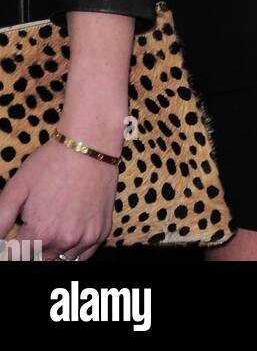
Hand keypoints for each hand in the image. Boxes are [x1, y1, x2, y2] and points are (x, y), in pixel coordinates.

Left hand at [0, 138, 118, 260]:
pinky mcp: (101, 232)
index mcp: (40, 232)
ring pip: (59, 259)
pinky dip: (72, 250)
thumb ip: (0, 219)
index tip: (14, 237)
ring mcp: (86, 238)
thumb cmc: (52, 161)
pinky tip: (67, 230)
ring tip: (51, 225)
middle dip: (31, 247)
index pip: (15, 258)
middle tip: (34, 224)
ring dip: (51, 250)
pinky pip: (82, 256)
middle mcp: (64, 241)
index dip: (10, 249)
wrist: (92, 143)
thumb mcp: (18, 186)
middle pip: (38, 260)